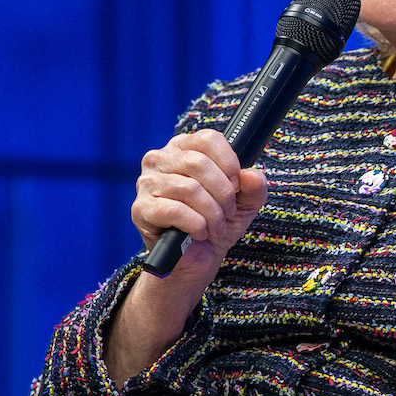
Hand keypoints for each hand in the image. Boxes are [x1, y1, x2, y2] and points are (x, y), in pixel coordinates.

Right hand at [132, 129, 267, 271]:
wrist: (198, 257)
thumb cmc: (218, 221)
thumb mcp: (245, 202)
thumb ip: (255, 186)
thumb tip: (251, 176)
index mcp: (184, 148)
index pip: (208, 139)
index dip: (229, 163)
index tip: (237, 185)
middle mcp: (160, 160)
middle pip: (199, 163)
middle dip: (223, 193)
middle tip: (228, 212)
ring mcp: (147, 183)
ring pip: (189, 188)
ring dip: (212, 213)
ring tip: (216, 226)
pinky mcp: (141, 209)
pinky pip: (174, 211)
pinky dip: (196, 225)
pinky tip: (199, 233)